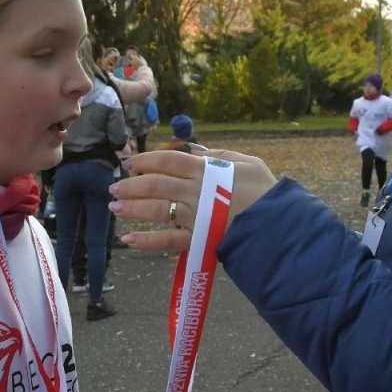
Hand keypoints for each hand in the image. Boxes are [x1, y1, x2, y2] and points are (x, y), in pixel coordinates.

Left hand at [109, 147, 277, 251]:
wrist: (277, 224)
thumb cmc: (266, 191)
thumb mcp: (248, 162)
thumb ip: (220, 155)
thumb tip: (196, 150)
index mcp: (206, 170)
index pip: (169, 160)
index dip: (146, 160)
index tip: (130, 163)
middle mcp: (195, 191)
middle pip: (156, 184)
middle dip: (131, 185)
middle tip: (114, 187)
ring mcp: (195, 216)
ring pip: (157, 209)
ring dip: (132, 208)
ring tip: (114, 207)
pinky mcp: (197, 239)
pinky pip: (167, 241)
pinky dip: (146, 241)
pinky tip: (127, 240)